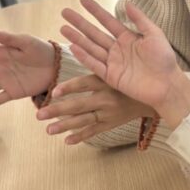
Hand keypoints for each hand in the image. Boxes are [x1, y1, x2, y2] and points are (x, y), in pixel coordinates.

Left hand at [37, 75, 152, 144]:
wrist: (151, 97)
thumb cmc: (127, 79)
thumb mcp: (114, 68)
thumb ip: (95, 64)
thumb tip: (75, 47)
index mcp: (105, 81)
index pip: (83, 84)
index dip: (68, 88)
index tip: (54, 92)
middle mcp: (106, 98)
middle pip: (78, 106)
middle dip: (57, 110)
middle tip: (39, 115)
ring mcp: (108, 113)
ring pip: (83, 121)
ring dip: (65, 126)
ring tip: (48, 130)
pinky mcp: (111, 123)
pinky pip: (94, 131)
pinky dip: (81, 136)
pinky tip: (67, 141)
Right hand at [60, 0, 189, 127]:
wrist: (168, 84)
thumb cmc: (165, 60)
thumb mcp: (154, 34)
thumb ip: (140, 19)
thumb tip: (127, 3)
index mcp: (128, 38)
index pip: (107, 21)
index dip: (95, 11)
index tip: (83, 0)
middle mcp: (117, 50)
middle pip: (94, 33)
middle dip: (80, 23)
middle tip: (65, 12)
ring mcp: (113, 63)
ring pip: (91, 48)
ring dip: (77, 38)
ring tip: (63, 28)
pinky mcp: (111, 77)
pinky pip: (95, 65)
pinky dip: (84, 57)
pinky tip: (73, 47)